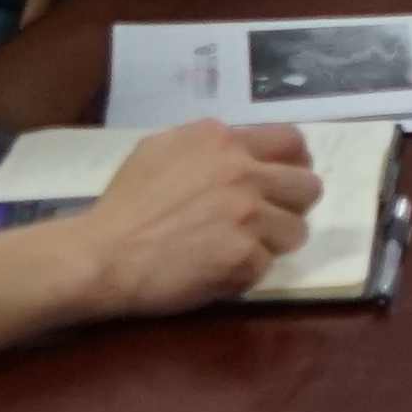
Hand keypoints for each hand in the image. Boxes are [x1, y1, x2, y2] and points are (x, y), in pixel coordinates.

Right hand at [57, 120, 319, 316]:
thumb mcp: (161, 150)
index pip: (292, 142)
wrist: (102, 255)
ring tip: (237, 250)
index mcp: (222, 139)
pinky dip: (246, 272)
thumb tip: (240, 152)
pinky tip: (216, 270)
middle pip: (309, 186)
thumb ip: (207, 147)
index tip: (282, 183)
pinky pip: (268, 264)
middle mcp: (242, 170)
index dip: (292, 165)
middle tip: (266, 222)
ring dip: (272, 243)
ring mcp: (247, 213)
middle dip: (292, 206)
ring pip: (297, 230)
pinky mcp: (246, 255)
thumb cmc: (125, 205)